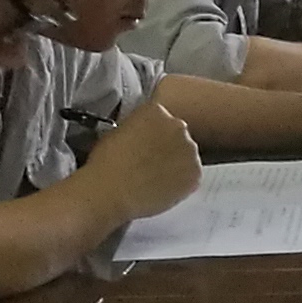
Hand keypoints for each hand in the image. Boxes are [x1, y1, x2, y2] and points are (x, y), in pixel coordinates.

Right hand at [87, 99, 202, 222]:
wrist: (110, 192)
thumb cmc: (106, 163)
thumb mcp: (117, 130)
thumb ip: (139, 127)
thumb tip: (145, 136)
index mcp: (156, 110)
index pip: (160, 118)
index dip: (151, 133)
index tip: (144, 144)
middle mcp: (178, 125)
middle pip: (177, 134)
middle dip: (167, 146)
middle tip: (151, 162)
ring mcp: (190, 150)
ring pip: (186, 155)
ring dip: (176, 163)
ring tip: (156, 177)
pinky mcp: (195, 174)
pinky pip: (191, 176)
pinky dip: (182, 182)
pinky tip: (163, 188)